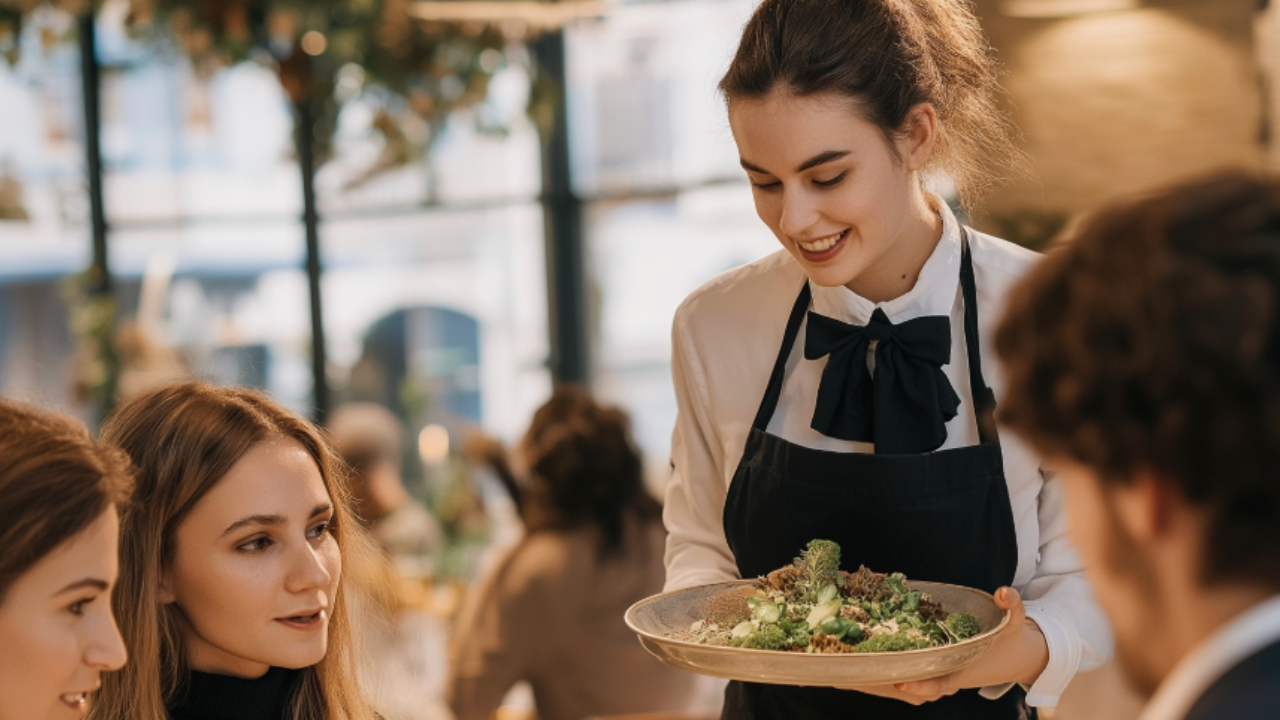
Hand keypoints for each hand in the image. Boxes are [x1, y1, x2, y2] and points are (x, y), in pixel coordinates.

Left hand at [888, 586, 1048, 702]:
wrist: (1020, 657)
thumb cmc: (1012, 642)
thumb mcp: (1014, 622)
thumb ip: (1011, 606)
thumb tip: (1003, 592)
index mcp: (966, 670)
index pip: (939, 684)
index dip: (920, 685)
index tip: (900, 681)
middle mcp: (954, 674)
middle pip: (922, 684)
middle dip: (901, 679)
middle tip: (876, 667)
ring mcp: (949, 672)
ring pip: (922, 678)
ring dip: (902, 672)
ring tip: (876, 659)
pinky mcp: (946, 666)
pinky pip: (925, 670)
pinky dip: (911, 665)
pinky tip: (891, 650)